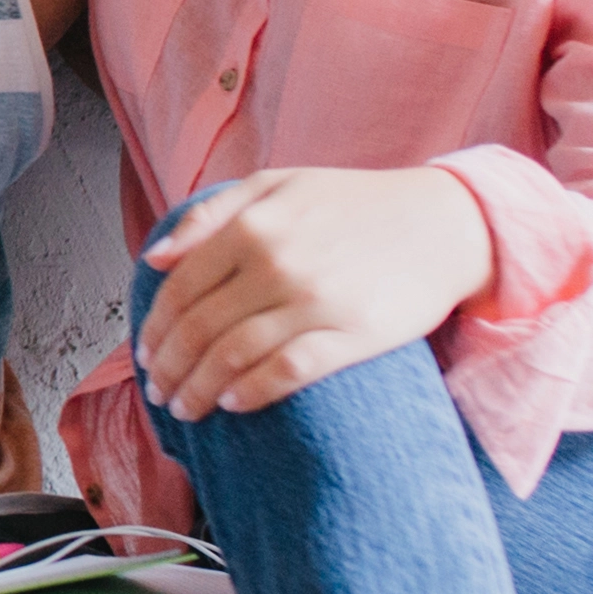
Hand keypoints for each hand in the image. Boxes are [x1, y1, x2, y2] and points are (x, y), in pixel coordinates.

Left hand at [137, 166, 496, 417]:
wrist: (446, 222)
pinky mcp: (354, 334)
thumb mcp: (278, 184)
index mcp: (253, 225)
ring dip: (199, 390)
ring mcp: (316, 300)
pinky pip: (286, 371)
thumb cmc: (355, 203)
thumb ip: (210, 215)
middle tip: (159, 394)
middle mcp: (277, 263)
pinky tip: (233, 404)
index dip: (155, 329)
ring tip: (187, 409)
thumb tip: (155, 258)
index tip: (146, 357)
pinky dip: (251, 392)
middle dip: (170, 369)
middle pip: (199, 329)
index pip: (181, 289)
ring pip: (233, 356)